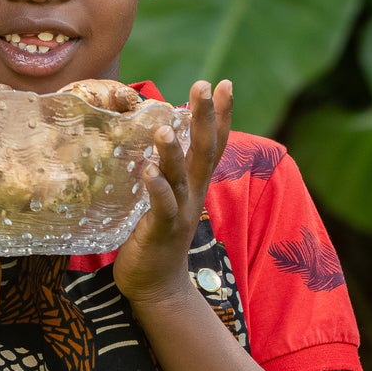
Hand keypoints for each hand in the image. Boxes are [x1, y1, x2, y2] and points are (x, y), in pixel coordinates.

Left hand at [111, 79, 232, 310]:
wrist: (157, 287)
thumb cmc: (156, 236)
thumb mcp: (165, 197)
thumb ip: (164, 170)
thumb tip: (151, 138)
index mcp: (194, 183)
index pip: (213, 143)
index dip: (220, 114)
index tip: (224, 83)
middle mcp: (192, 193)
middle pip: (204, 150)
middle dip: (205, 117)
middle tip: (204, 85)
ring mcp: (179, 212)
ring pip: (180, 177)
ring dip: (174, 152)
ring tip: (166, 128)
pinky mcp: (160, 231)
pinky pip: (161, 207)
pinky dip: (156, 188)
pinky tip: (148, 170)